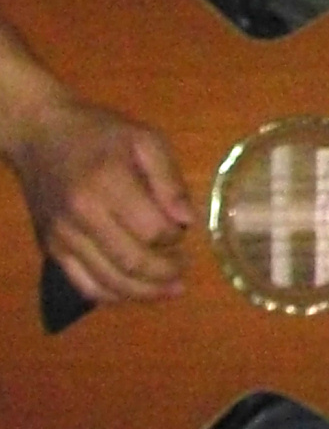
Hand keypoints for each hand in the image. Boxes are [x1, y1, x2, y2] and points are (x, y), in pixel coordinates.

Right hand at [5, 98, 194, 304]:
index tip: (183, 232)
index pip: (151, 229)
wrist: (40, 136)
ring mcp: (62, 237)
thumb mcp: (145, 139)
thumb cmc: (100, 134)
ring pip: (107, 282)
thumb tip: (187, 221)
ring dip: (143, 293)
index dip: (175, 238)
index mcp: (107, 184)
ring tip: (169, 289)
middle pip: (130, 262)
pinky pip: (82, 285)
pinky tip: (134, 291)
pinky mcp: (50, 249)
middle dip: (164, 274)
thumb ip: (169, 179)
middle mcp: (81, 216)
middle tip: (184, 272)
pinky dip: (112, 295)